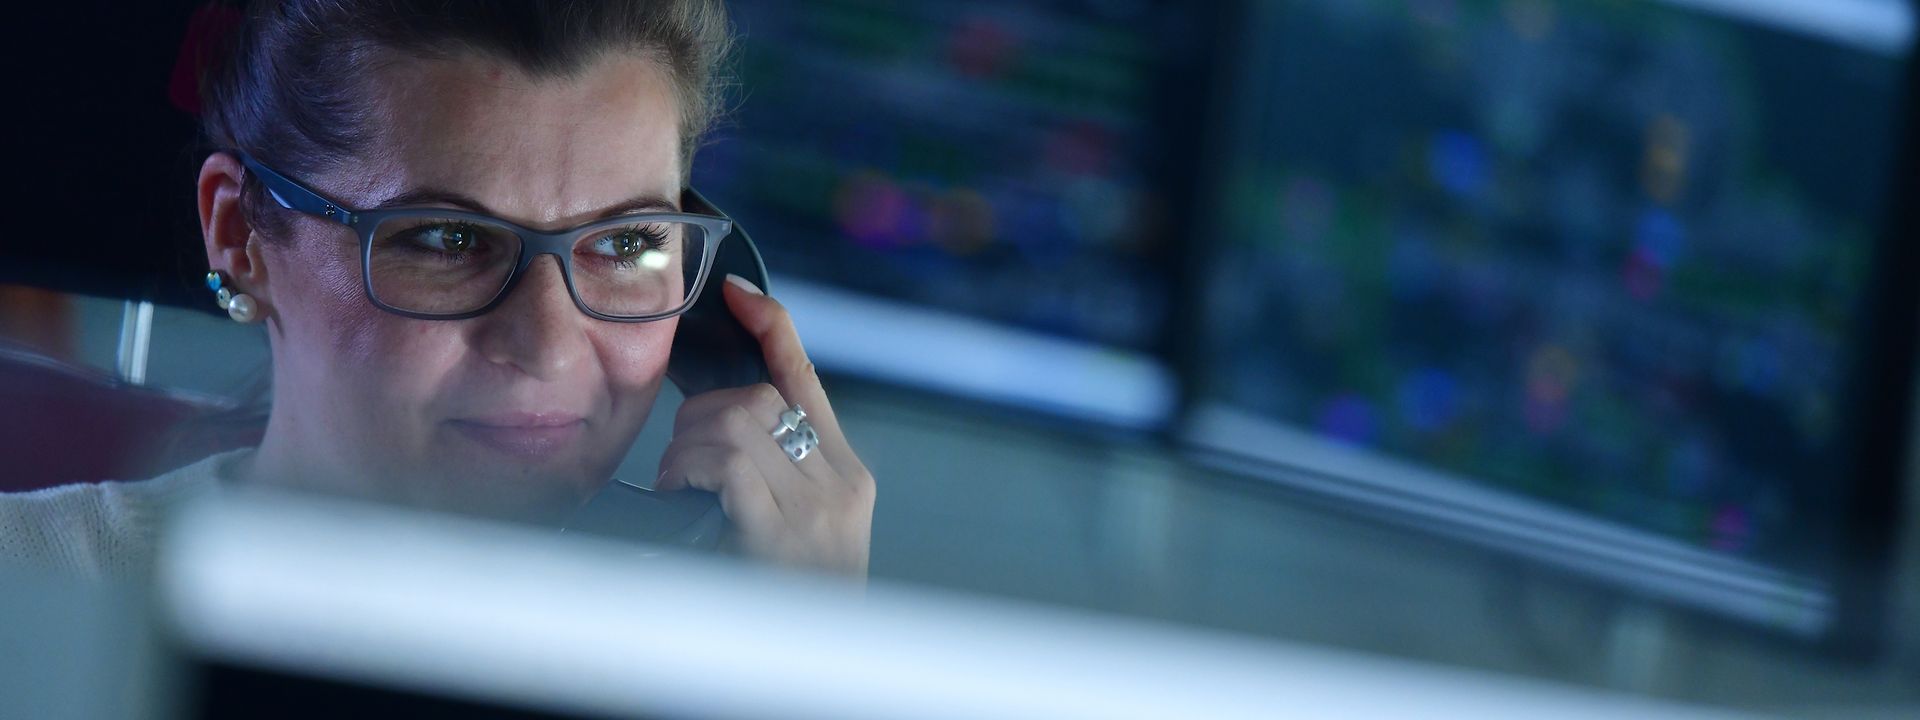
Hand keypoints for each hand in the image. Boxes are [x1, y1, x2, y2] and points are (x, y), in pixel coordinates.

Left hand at [656, 275, 874, 576]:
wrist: (812, 675)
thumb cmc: (787, 604)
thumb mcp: (795, 532)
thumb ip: (776, 476)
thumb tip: (718, 420)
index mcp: (848, 478)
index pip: (806, 380)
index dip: (773, 328)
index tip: (738, 293)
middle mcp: (842, 485)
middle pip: (758, 396)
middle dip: (701, 414)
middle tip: (681, 459)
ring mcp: (817, 509)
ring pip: (735, 420)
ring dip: (687, 444)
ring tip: (680, 485)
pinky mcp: (784, 532)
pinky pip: (726, 460)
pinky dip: (687, 467)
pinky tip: (681, 494)